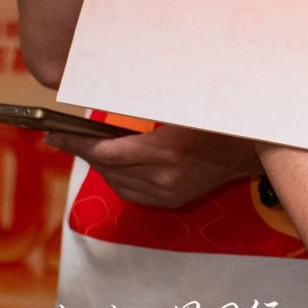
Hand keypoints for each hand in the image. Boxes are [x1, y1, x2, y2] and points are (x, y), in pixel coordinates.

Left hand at [46, 124, 258, 207]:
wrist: (254, 149)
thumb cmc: (218, 121)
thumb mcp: (181, 110)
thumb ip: (145, 112)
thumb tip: (108, 106)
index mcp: (164, 152)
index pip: (106, 151)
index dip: (76, 143)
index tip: (54, 136)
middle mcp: (162, 178)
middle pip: (107, 168)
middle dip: (85, 152)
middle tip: (66, 138)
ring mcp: (168, 193)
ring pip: (117, 183)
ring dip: (100, 166)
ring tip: (89, 149)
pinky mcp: (173, 201)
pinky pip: (133, 194)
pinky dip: (118, 179)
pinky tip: (114, 166)